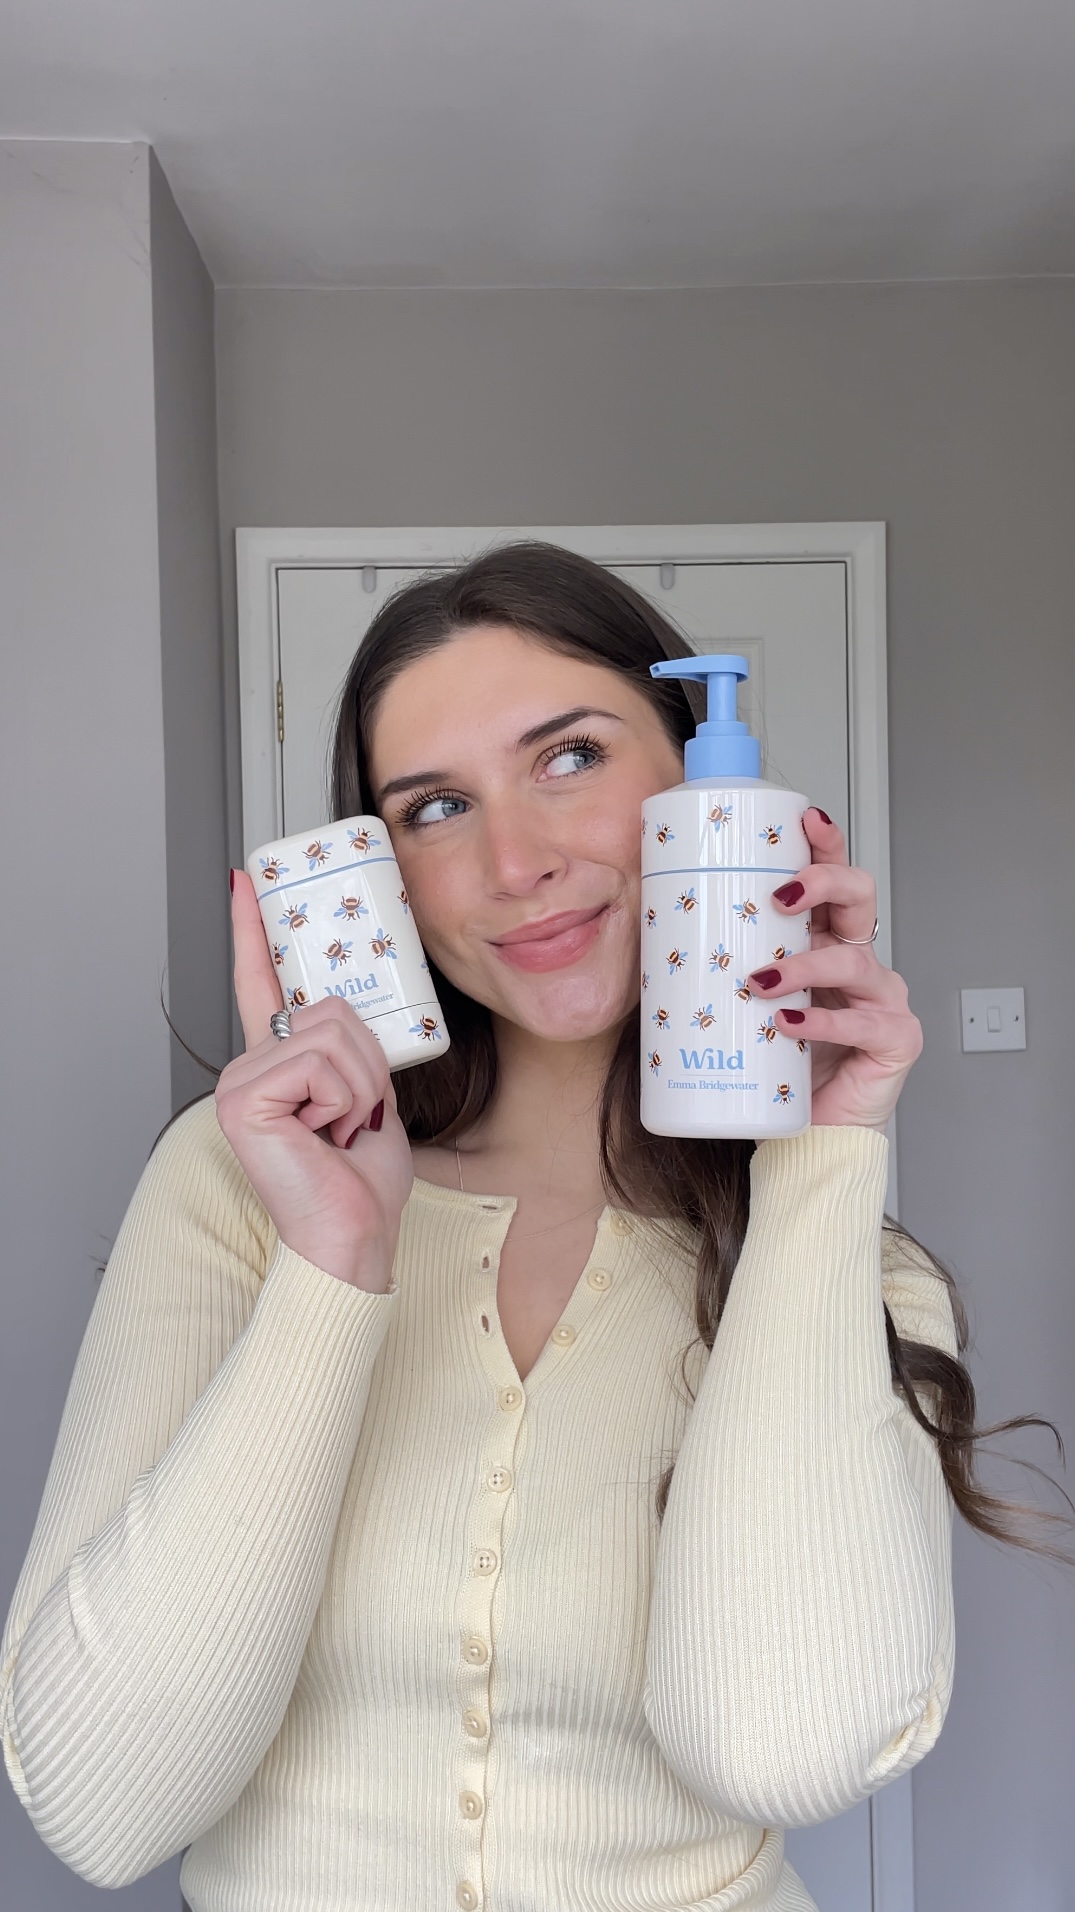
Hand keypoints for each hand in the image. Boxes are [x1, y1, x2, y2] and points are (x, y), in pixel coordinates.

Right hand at [215, 870, 413, 1287]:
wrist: (351, 1235)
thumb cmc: (359, 1182)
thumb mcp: (369, 1097)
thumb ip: (354, 1050)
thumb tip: (350, 1015)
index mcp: (277, 1064)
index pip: (261, 983)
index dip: (253, 930)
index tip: (245, 881)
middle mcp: (249, 1066)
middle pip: (329, 1010)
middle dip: (365, 1065)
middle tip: (350, 1119)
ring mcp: (239, 1081)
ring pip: (331, 1034)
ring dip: (358, 1087)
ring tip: (337, 1131)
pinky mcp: (242, 1098)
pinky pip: (319, 1063)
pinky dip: (341, 1100)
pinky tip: (321, 1136)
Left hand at [746, 809, 921, 1132]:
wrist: (801, 1134)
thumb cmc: (774, 1065)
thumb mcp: (739, 1003)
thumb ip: (715, 965)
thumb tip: (651, 926)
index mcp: (823, 940)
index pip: (831, 879)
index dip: (824, 844)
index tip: (803, 819)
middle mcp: (857, 960)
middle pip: (859, 896)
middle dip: (824, 882)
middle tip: (781, 894)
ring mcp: (881, 998)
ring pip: (852, 961)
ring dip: (804, 965)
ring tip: (762, 981)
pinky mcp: (894, 1039)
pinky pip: (862, 1023)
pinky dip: (823, 1022)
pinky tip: (791, 1024)